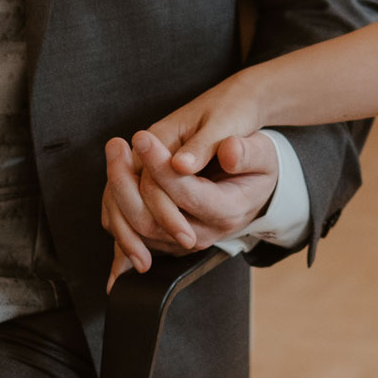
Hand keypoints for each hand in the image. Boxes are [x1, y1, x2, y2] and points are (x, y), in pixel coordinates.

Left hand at [101, 128, 279, 286]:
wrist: (257, 187)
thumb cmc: (257, 164)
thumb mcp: (263, 152)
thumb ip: (246, 152)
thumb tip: (227, 152)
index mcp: (228, 210)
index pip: (186, 194)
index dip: (160, 167)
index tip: (143, 137)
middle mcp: (204, 232)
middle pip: (152, 219)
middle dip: (127, 182)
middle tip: (117, 143)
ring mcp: (183, 240)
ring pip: (136, 229)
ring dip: (118, 191)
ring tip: (115, 150)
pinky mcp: (166, 238)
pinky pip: (132, 232)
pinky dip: (117, 206)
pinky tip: (114, 173)